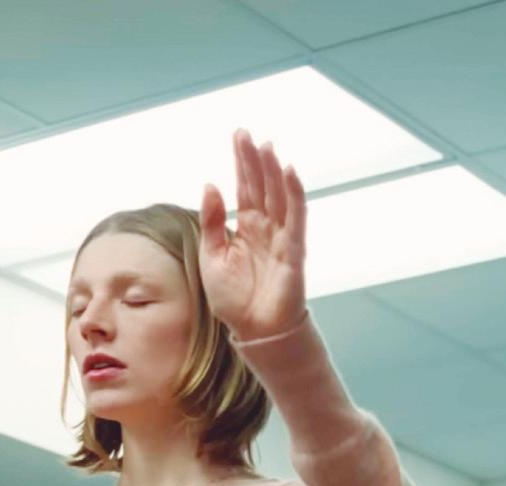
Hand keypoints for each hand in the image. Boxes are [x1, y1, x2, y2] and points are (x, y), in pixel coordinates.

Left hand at [199, 128, 308, 341]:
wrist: (253, 330)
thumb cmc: (233, 298)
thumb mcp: (212, 257)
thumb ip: (212, 223)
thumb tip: (210, 186)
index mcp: (245, 228)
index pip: (245, 187)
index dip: (242, 162)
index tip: (239, 136)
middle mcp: (265, 227)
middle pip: (261, 186)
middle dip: (255, 160)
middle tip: (247, 134)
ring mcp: (281, 237)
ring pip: (278, 196)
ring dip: (273, 171)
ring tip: (266, 147)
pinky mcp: (293, 251)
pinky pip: (295, 217)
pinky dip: (294, 194)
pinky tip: (289, 172)